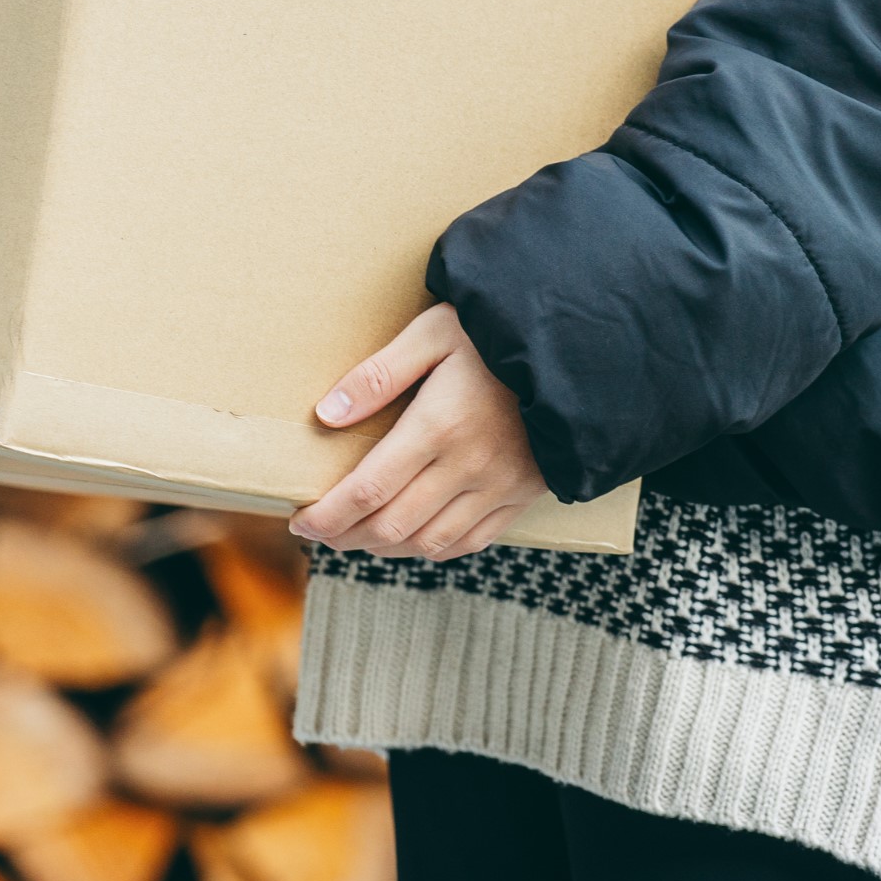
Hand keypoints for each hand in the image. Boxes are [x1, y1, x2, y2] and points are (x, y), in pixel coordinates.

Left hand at [287, 304, 544, 560]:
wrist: (580, 348)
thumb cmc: (496, 332)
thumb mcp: (432, 334)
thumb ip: (378, 374)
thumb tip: (327, 413)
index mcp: (437, 427)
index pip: (367, 490)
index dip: (328, 514)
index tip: (300, 521)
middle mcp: (467, 466)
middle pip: (392, 524)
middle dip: (345, 536)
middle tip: (319, 533)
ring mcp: (499, 486)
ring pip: (429, 541)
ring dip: (384, 547)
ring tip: (355, 538)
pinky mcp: (522, 494)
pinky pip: (471, 540)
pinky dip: (432, 548)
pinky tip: (411, 540)